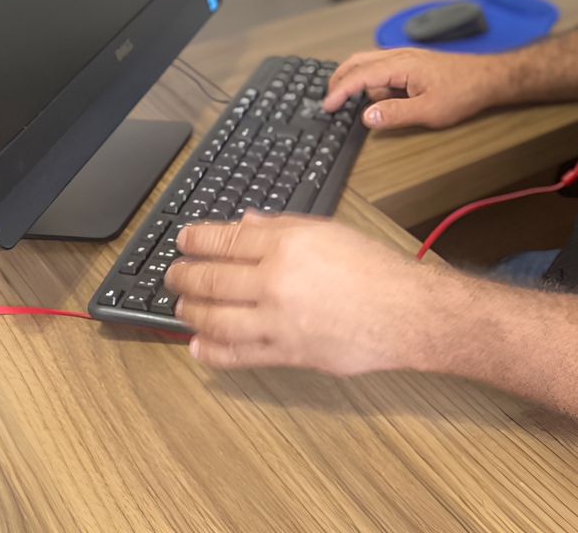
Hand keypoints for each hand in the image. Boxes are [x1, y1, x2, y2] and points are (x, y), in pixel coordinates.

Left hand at [166, 211, 425, 373]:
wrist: (404, 313)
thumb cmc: (373, 269)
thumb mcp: (328, 232)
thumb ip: (282, 228)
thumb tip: (245, 224)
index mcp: (287, 245)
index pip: (226, 240)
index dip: (196, 240)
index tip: (182, 239)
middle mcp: (276, 281)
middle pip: (212, 279)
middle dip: (184, 276)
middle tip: (173, 275)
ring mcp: (277, 321)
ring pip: (215, 319)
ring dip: (191, 312)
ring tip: (182, 307)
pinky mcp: (285, 353)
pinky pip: (237, 355)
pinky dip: (212, 352)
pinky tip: (198, 346)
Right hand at [320, 47, 505, 130]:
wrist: (488, 78)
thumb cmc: (463, 92)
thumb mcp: (428, 111)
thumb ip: (395, 114)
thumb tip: (366, 117)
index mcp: (400, 65)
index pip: (359, 76)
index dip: (340, 92)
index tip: (327, 106)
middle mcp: (400, 56)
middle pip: (358, 62)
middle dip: (340, 80)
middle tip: (330, 100)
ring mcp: (407, 57)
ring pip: (370, 64)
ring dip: (356, 80)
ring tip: (350, 101)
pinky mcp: (413, 64)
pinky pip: (383, 68)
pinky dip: (371, 80)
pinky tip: (378, 97)